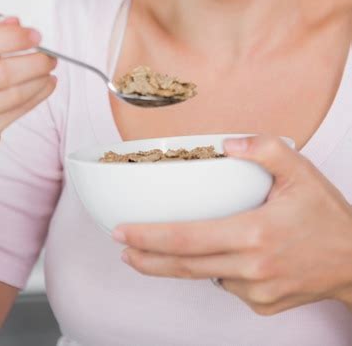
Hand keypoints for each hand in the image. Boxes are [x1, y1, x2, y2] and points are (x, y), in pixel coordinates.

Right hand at [0, 14, 56, 165]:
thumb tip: (13, 21)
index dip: (9, 38)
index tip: (34, 35)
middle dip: (33, 62)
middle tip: (50, 56)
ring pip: (12, 95)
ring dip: (39, 80)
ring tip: (49, 70)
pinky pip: (16, 112)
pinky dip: (37, 97)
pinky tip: (45, 86)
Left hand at [112, 135, 351, 314]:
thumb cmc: (328, 215)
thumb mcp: (300, 170)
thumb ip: (263, 148)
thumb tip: (227, 142)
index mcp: (254, 233)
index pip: (188, 238)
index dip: (149, 237)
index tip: (122, 233)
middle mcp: (251, 268)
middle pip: (184, 266)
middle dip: (146, 258)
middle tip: (122, 248)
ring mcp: (257, 292)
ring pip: (205, 276)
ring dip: (179, 264)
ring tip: (157, 251)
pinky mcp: (264, 306)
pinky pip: (228, 286)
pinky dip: (218, 270)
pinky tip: (224, 254)